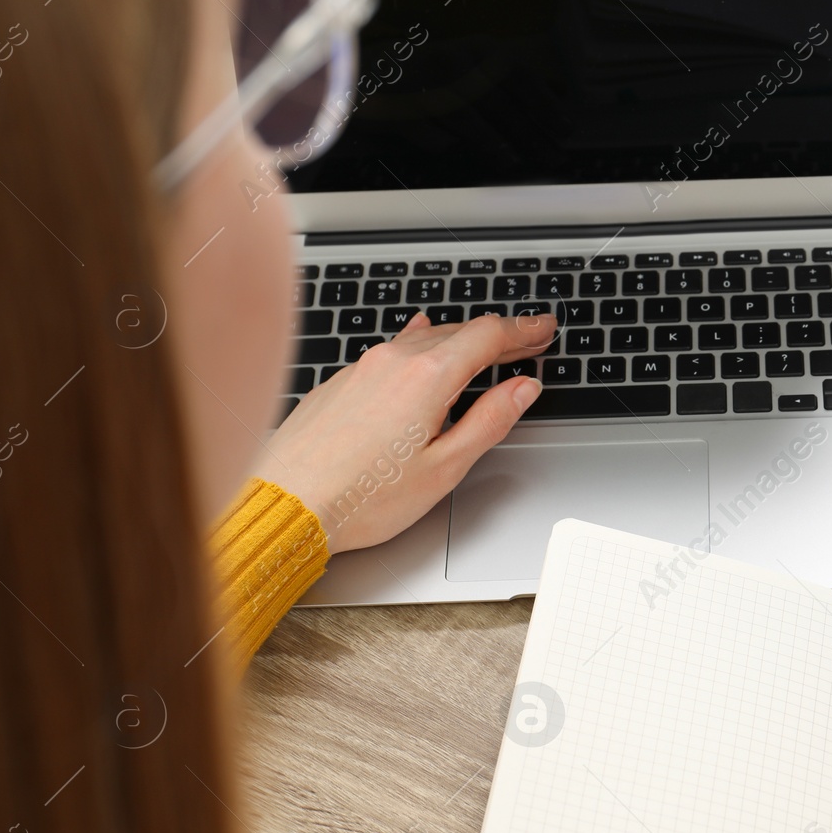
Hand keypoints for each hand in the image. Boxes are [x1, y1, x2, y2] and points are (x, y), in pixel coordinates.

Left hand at [255, 311, 552, 553]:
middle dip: (498, 336)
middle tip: (528, 340)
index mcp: (427, 378)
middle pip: (458, 333)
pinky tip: (420, 340)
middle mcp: (392, 361)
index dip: (523, 331)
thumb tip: (521, 389)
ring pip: (423, 340)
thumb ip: (489, 421)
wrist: (287, 504)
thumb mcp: (445, 467)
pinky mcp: (340, 381)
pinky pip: (392, 351)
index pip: (488, 337)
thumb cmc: (362, 498)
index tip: (544, 328)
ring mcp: (362, 367)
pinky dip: (421, 347)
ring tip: (484, 348)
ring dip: (460, 342)